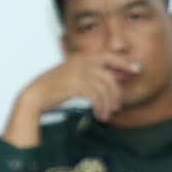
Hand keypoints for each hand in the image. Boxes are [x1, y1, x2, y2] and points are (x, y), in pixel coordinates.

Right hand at [2, 53, 140, 146]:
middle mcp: (81, 62)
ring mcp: (79, 72)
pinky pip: (97, 96)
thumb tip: (114, 77)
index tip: (137, 69)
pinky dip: (101, 107)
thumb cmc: (52, 89)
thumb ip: (90, 74)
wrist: (34, 96)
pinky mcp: (76, 84)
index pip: (108, 56)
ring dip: (108, 103)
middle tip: (119, 105)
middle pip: (109, 76)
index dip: (125, 63)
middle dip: (117, 92)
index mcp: (80, 57)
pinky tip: (99, 114)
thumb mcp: (71, 76)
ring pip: (104, 88)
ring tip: (107, 114)